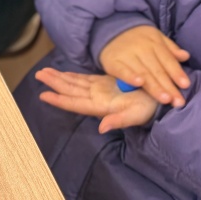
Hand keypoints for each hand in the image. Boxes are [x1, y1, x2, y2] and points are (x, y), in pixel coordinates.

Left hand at [36, 68, 158, 133]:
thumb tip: (101, 128)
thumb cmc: (150, 108)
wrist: (162, 98)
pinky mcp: (106, 83)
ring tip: (45, 72)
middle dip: (54, 83)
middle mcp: (97, 98)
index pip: (76, 103)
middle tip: (39, 75)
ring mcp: (100, 91)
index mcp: (102, 106)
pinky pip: (85, 79)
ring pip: (76, 84)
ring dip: (60, 78)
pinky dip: (74, 76)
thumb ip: (119, 121)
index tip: (43, 94)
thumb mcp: (137, 115)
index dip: (59, 100)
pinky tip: (66, 74)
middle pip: (71, 91)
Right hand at [99, 25, 189, 106]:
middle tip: (178, 101)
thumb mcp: (156, 37)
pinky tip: (139, 84)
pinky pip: (122, 71)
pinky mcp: (113, 62)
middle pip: (157, 70)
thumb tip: (186, 56)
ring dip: (155, 87)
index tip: (186, 86)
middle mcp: (142, 48)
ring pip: (144, 73)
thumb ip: (170, 48)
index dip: (177, 73)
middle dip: (169, 87)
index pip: (168, 60)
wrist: (111, 29)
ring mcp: (127, 55)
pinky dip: (130, 77)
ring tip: (165, 99)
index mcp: (154, 42)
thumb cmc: (138, 38)